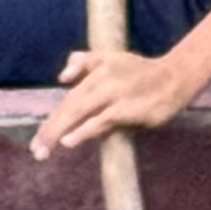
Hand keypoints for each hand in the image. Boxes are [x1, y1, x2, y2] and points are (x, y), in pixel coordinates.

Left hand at [30, 43, 205, 154]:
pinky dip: (83, 130)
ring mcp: (115, 93)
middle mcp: (102, 79)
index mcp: (97, 69)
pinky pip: (101, 120)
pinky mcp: (128, 108)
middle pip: (69, 106)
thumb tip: (62, 77)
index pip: (68, 98)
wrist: (175, 75)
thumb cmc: (141, 71)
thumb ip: (85, 61)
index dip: (51, 119)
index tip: (36, 141)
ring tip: (43, 150)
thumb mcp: (112, 58)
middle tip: (35, 151)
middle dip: (50, 129)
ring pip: (80, 112)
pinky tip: (69, 141)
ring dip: (58, 131)